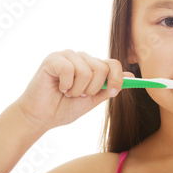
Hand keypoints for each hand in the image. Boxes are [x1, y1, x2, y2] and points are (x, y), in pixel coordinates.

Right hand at [16, 49, 133, 130]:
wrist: (41, 117)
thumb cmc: (64, 108)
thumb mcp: (92, 100)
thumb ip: (109, 87)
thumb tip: (131, 77)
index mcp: (92, 65)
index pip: (113, 63)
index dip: (117, 78)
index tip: (114, 92)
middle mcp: (81, 57)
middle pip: (102, 68)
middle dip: (92, 89)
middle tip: (78, 95)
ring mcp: (67, 55)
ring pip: (87, 70)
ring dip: (77, 89)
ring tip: (67, 92)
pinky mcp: (53, 58)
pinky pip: (70, 69)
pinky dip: (66, 84)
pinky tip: (58, 86)